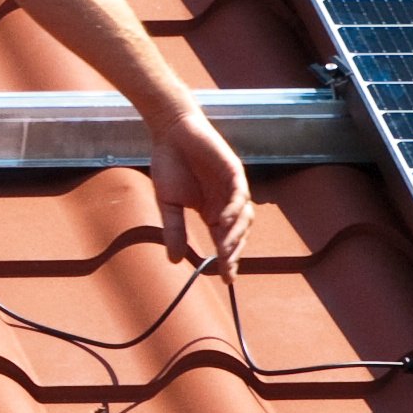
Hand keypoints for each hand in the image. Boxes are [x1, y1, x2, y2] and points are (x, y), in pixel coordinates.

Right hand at [145, 103, 250, 268]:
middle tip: (227, 269)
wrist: (170, 133)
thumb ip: (174, 229)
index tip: (226, 279)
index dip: (227, 260)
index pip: (224, 241)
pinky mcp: (234, 171)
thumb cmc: (169, 164)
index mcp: (212, 212)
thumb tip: (174, 260)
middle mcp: (226, 203)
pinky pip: (239, 194)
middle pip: (238, 233)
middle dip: (234, 252)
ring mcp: (232, 187)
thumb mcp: (168, 203)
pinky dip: (233, 209)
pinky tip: (223, 222)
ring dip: (236, 234)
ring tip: (225, 250)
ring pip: (244, 216)